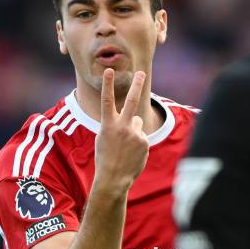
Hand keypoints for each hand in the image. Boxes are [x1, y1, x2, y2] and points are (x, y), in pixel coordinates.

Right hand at [94, 68, 148, 192]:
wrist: (113, 178)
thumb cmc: (105, 158)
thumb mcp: (104, 138)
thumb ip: (117, 125)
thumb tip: (136, 118)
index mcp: (108, 126)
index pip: (107, 101)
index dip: (108, 85)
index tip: (109, 70)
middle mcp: (122, 127)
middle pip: (131, 101)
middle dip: (136, 85)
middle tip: (140, 73)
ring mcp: (135, 134)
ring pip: (137, 123)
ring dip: (133, 130)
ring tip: (125, 146)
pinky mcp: (145, 142)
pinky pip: (142, 136)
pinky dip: (138, 143)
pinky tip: (131, 154)